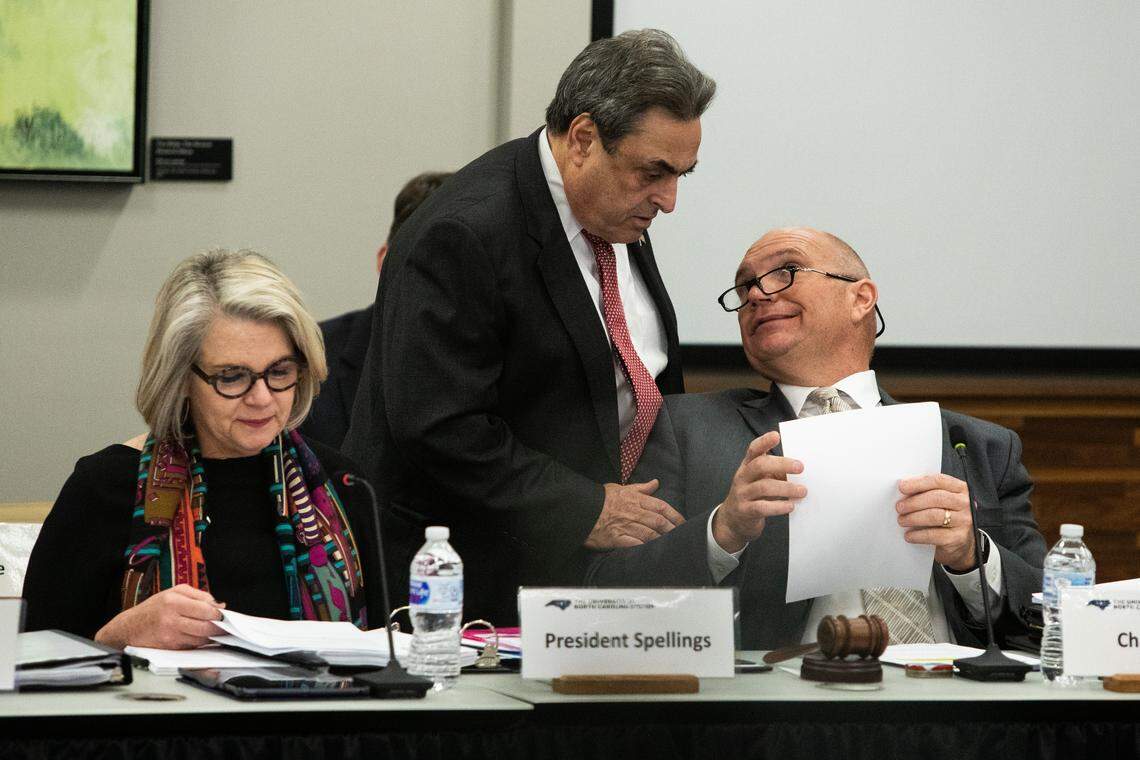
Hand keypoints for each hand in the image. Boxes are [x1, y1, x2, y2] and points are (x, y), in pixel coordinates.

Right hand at [94, 584, 225, 649]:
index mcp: (173, 601)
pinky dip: (200, 643)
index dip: (218, 613)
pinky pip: (192, 646)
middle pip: (206, 626)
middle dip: (219, 627)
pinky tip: (201, 637)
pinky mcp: (169, 648)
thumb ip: (199, 595)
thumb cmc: (153, 608)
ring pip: (201, 639)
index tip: (224, 614)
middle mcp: (171, 619)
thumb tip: (219, 605)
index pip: (206, 609)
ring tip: (214, 630)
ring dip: (211, 636)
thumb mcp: (173, 592)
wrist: (129, 627)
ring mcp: (170, 636)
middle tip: (224, 625)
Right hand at [585, 479, 684, 548]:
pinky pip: (634, 544)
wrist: (581, 509)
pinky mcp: (616, 538)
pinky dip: (645, 548)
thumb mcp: (621, 488)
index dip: (675, 516)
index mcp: (635, 499)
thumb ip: (640, 488)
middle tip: (682, 536)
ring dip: (662, 539)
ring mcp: (625, 526)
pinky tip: (653, 551)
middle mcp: (633, 512)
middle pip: (658, 521)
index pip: (661, 507)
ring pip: (649, 533)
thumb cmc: (601, 499)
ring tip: (671, 545)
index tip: (683, 523)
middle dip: (672, 530)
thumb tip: (655, 483)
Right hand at [712, 431, 804, 552]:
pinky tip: (790, 506)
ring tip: (802, 491)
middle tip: (800, 467)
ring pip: (763, 487)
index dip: (764, 442)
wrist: (732, 520)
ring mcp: (742, 494)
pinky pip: (762, 507)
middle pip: (759, 466)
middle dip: (781, 464)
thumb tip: (797, 468)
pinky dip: (778, 506)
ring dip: (786, 488)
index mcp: (747, 466)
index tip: (776, 436)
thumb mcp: (759, 480)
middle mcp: (742, 477)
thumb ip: (774, 472)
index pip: (753, 450)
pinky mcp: (745, 511)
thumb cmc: (752, 496)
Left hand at [896, 474, 974, 570]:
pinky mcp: (958, 538)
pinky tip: (909, 535)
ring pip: (934, 516)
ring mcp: (964, 521)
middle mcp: (965, 503)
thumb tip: (904, 490)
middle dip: (914, 502)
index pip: (939, 481)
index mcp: (960, 488)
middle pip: (937, 498)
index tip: (902, 487)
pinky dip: (918, 535)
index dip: (919, 483)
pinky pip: (934, 535)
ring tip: (901, 520)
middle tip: (899, 507)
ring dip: (913, 518)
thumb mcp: (941, 501)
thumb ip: (927, 492)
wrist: (960, 543)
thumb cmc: (946, 517)